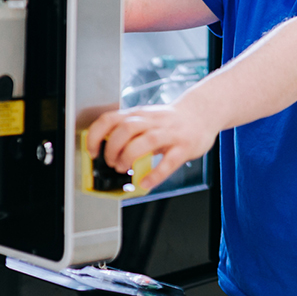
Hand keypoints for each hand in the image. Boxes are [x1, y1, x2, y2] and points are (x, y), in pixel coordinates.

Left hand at [86, 103, 218, 189]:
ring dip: (130, 157)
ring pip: (145, 141)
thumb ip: (130, 133)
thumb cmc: (171, 120)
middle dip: (113, 149)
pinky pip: (169, 162)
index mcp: (140, 115)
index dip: (96, 136)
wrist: (203, 112)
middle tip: (113, 163)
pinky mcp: (184, 147)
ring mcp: (169, 133)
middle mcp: (153, 121)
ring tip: (126, 169)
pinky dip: (155, 174)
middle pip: (126, 129)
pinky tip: (146, 182)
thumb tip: (107, 151)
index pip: (110, 119)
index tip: (93, 152)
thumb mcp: (147, 120)